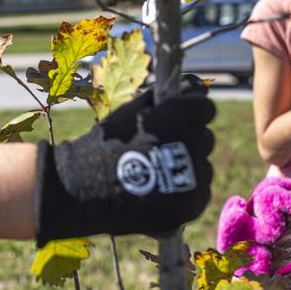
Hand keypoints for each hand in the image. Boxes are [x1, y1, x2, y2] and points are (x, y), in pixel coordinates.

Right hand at [34, 80, 215, 244]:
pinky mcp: (191, 205)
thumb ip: (167, 96)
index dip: (190, 115)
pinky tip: (159, 193)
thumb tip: (196, 84)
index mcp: (182, 115)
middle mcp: (194, 142)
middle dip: (188, 143)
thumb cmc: (106, 143)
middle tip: (156, 153)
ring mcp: (195, 177)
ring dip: (187, 170)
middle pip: (205, 139)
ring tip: (155, 176)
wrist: (84, 186)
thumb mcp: (133, 110)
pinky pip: (198, 195)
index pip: (205, 108)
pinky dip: (185, 195)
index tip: (173, 124)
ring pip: (203, 168)